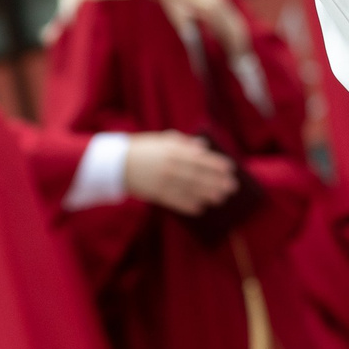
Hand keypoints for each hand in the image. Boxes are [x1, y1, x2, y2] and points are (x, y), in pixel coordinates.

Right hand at [125, 132, 239, 214]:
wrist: (117, 163)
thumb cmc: (143, 149)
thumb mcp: (163, 140)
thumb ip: (184, 143)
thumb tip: (203, 147)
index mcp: (173, 149)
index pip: (200, 158)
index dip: (217, 164)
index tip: (231, 169)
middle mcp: (170, 165)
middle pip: (198, 175)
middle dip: (216, 182)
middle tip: (231, 187)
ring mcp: (163, 180)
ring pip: (190, 189)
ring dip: (207, 194)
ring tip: (220, 198)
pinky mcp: (155, 193)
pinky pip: (175, 201)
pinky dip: (188, 205)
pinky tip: (200, 208)